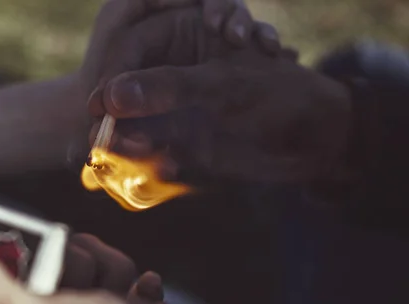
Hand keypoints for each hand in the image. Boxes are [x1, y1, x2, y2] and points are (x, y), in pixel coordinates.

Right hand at [70, 0, 279, 163]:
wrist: (312, 141)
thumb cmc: (277, 96)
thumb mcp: (221, 85)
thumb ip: (167, 87)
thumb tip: (111, 97)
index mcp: (184, 34)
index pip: (131, 49)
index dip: (110, 78)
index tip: (96, 106)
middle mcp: (174, 67)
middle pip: (125, 86)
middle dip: (113, 114)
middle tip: (98, 140)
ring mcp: (175, 103)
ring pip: (132, 118)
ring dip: (125, 138)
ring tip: (125, 158)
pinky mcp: (179, 134)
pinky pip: (149, 144)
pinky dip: (146, 157)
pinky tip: (159, 165)